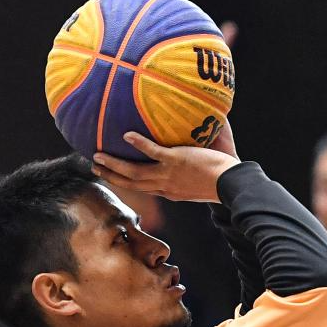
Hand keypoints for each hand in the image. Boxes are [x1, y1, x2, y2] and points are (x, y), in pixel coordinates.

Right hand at [92, 129, 239, 202]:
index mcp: (168, 191)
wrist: (231, 184)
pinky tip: (126, 135)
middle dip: (110, 177)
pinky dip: (138, 144)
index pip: (142, 188)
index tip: (112, 177)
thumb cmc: (221, 180)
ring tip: (98, 155)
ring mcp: (168, 175)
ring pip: (133, 172)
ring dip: (114, 164)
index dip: (124, 183)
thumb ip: (188, 169)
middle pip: (130, 184)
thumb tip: (187, 150)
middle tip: (94, 168)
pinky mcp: (175, 161)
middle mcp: (164, 186)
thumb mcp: (198, 182)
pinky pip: (152, 152)